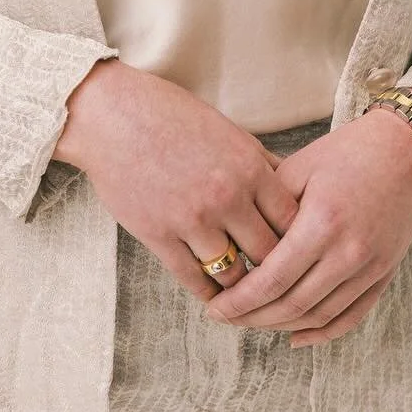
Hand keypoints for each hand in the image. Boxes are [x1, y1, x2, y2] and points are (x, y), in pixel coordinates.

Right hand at [58, 61, 302, 304]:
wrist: (111, 115)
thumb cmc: (170, 116)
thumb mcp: (227, 130)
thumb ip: (261, 162)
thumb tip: (295, 188)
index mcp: (249, 166)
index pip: (293, 220)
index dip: (300, 238)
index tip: (297, 247)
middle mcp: (227, 195)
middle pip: (270, 253)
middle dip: (276, 266)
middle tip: (278, 278)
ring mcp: (192, 219)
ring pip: (235, 274)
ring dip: (242, 284)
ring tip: (247, 289)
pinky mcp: (159, 236)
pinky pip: (194, 279)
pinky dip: (209, 293)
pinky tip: (215, 295)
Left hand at [201, 105, 411, 345]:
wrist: (404, 150)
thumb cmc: (347, 152)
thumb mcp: (300, 168)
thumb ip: (269, 209)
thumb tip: (239, 245)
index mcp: (322, 223)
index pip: (273, 280)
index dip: (240, 301)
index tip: (215, 308)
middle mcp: (349, 252)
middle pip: (293, 305)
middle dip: (253, 318)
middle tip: (225, 318)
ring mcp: (370, 268)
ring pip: (319, 316)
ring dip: (282, 326)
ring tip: (252, 321)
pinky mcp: (384, 274)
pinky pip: (351, 317)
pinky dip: (322, 333)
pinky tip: (295, 337)